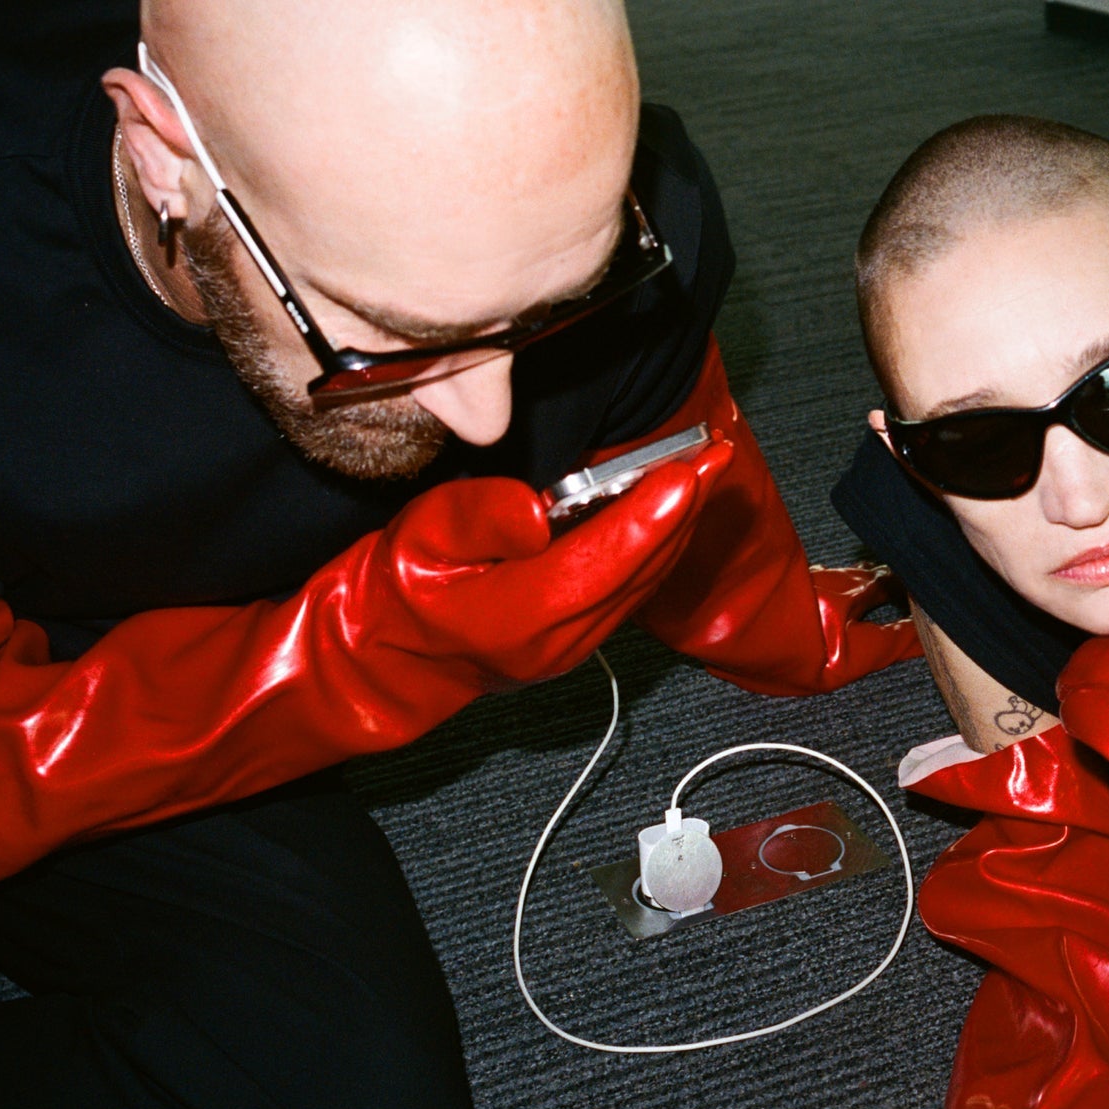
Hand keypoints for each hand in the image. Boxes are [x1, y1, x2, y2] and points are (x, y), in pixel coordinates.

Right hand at [374, 437, 731, 685]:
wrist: (393, 655)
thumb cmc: (399, 588)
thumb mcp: (418, 539)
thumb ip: (479, 519)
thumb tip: (538, 509)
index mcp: (513, 620)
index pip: (594, 566)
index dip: (645, 520)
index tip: (685, 475)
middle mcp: (555, 644)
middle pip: (635, 573)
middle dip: (682, 511)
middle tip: (715, 453)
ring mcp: (574, 648)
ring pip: (643, 583)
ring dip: (680, 525)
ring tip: (708, 467)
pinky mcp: (582, 640)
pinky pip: (633, 590)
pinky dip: (659, 545)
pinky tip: (676, 504)